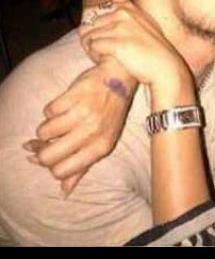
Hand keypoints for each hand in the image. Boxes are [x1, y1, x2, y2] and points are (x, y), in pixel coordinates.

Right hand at [23, 59, 134, 196]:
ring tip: (59, 121)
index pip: (62, 171)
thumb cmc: (111, 112)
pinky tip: (64, 106)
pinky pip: (47, 111)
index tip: (52, 154)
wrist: (121, 77)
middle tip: (47, 141)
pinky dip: (50, 109)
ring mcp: (84, 113)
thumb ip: (82, 167)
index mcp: (101, 147)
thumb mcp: (104, 141)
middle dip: (40, 150)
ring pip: (43, 133)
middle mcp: (93, 132)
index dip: (51, 165)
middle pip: (48, 156)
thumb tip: (64, 191)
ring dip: (45, 128)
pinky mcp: (75, 95)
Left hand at [80, 0, 191, 97]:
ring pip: (90, 38)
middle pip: (91, 27)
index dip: (102, 27)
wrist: (164, 67)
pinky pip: (94, 48)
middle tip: (111, 52)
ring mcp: (120, 28)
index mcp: (128, 9)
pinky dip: (97, 56)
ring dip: (95, 50)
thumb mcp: (143, 20)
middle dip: (95, 40)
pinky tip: (109, 60)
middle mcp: (122, 15)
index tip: (113, 34)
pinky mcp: (117, 43)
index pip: (101, 12)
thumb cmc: (153, 47)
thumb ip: (124, 3)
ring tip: (110, 57)